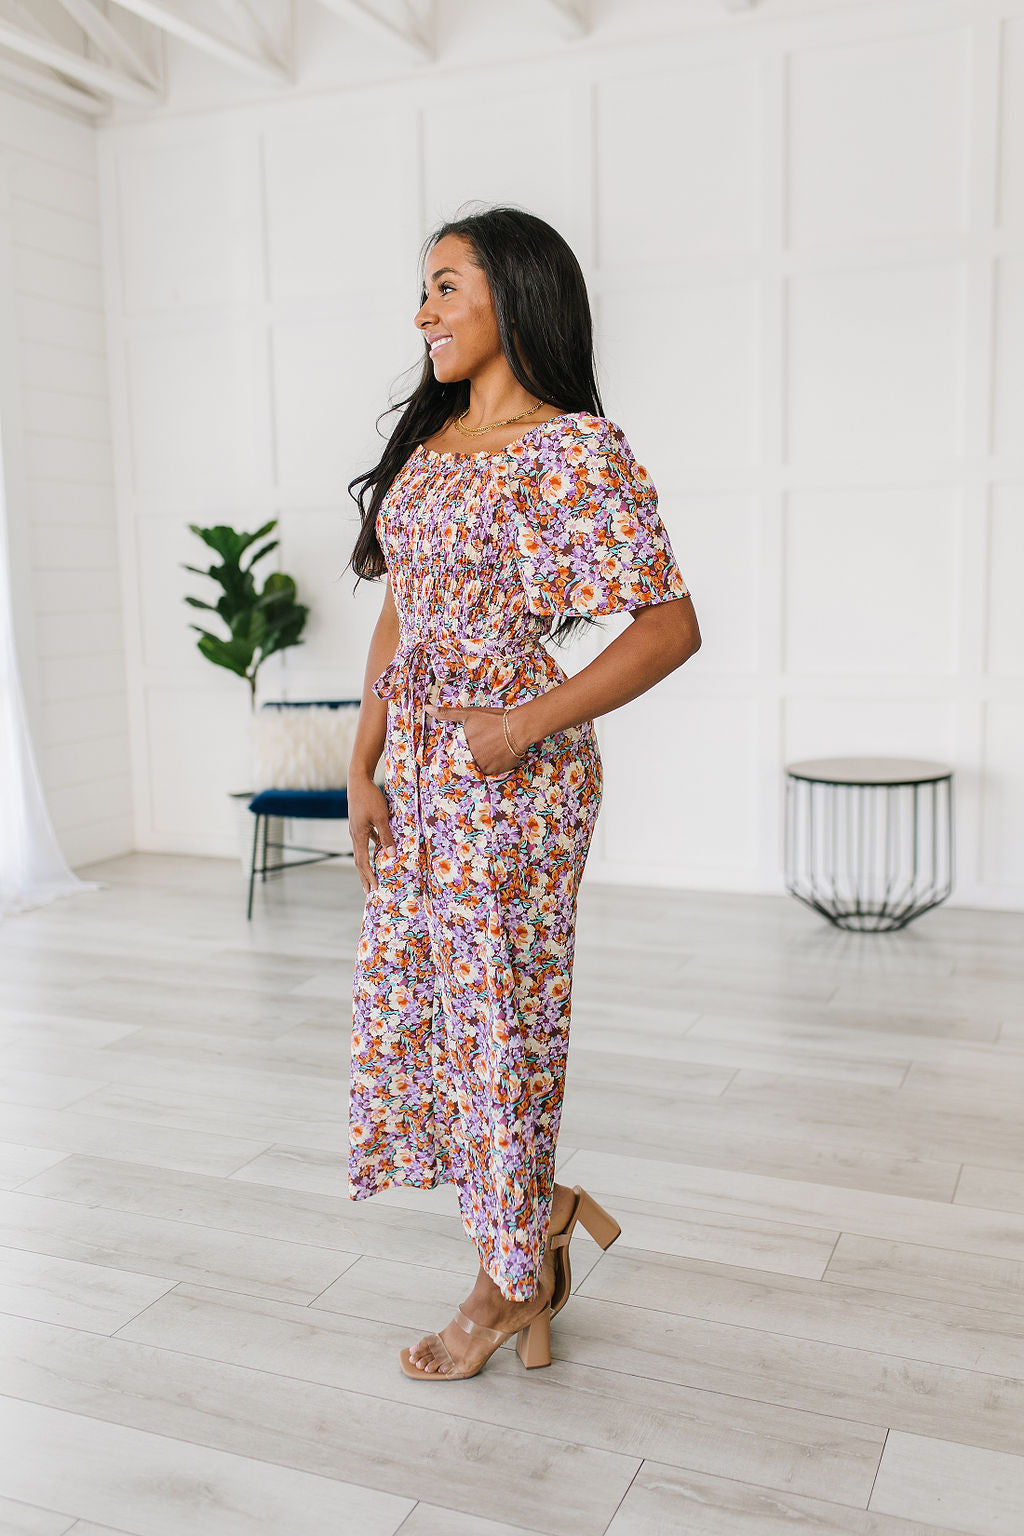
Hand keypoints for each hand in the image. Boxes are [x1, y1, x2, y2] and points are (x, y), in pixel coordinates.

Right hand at [347, 772, 395, 894]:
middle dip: (364, 876)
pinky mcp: (360, 821)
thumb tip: (391, 855)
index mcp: (358, 835)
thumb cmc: (370, 797)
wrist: (358, 780)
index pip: (363, 862)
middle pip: (359, 860)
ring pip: (361, 850)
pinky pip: (366, 840)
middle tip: (369, 891)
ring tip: (372, 874)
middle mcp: (354, 834)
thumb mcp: (381, 817)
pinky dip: (371, 848)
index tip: (374, 889)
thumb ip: (386, 836)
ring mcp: (356, 828)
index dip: (369, 876)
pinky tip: (379, 849)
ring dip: (366, 864)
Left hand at [424, 703, 526, 776]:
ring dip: (483, 761)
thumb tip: (426, 709)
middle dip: (473, 756)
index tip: (468, 747)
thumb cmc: (493, 719)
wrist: (518, 727)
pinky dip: (494, 764)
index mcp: (463, 750)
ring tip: (491, 749)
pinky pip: (492, 771)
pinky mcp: (498, 771)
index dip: (460, 753)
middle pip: (468, 763)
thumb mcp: (469, 714)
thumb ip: (447, 714)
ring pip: (480, 767)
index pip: (455, 757)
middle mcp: (473, 762)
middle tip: (483, 746)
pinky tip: (498, 754)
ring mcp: (486, 768)